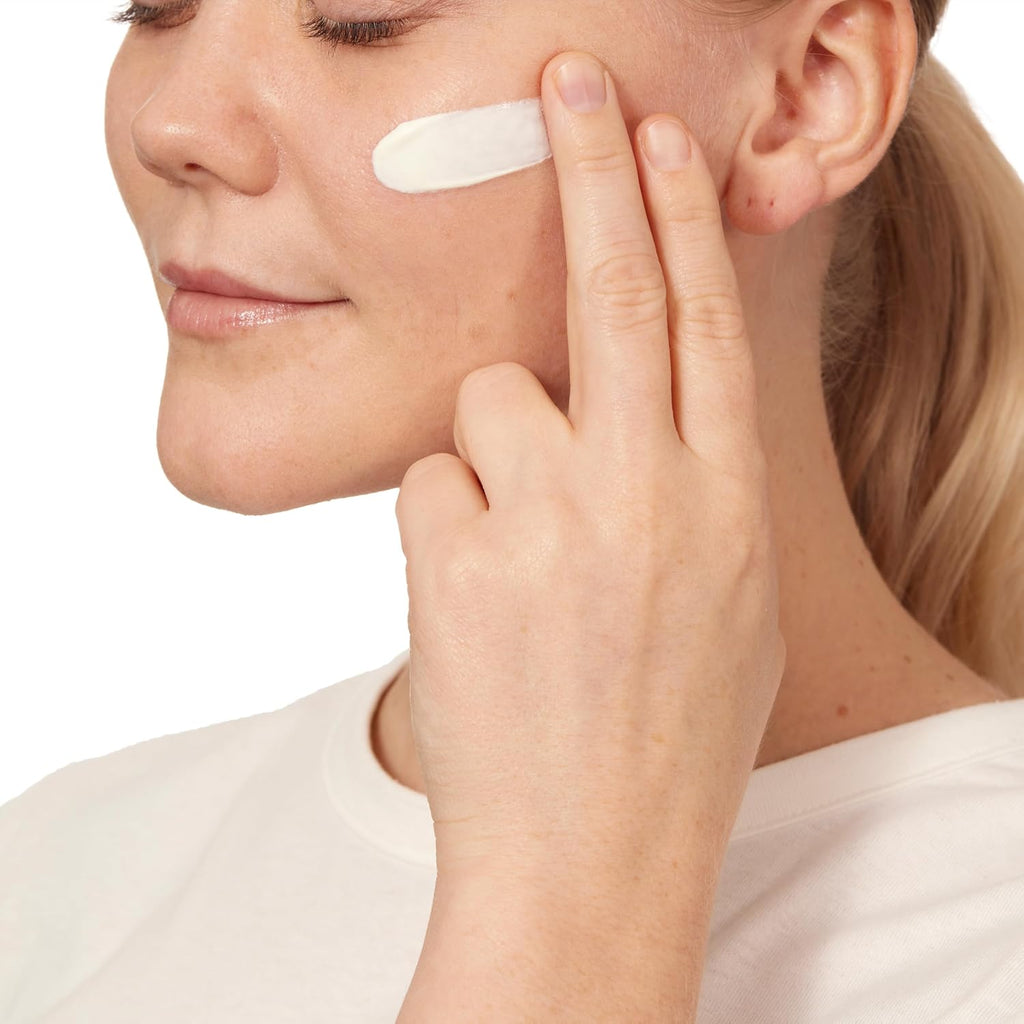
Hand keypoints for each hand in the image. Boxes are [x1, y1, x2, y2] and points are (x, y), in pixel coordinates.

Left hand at [395, 52, 785, 909]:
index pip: (703, 320)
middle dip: (594, 168)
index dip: (679, 217)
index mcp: (725, 500)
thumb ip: (694, 491)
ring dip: (495, 456)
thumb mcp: (728, 601)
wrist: (593, 852)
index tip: (657, 139)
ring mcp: (550, 521)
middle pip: (613, 291)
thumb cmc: (669, 731)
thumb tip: (638, 410)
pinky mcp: (457, 557)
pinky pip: (432, 481)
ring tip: (518, 560)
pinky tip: (477, 601)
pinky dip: (447, 524)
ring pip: (490, 401)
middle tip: (571, 82)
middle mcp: (647, 490)